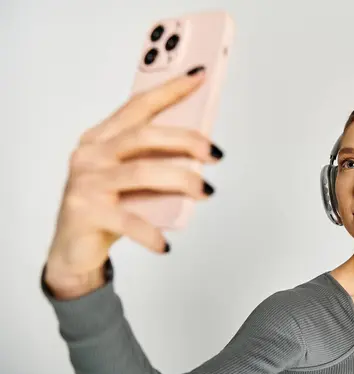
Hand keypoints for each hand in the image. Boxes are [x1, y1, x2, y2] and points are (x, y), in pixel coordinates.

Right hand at [44, 65, 220, 297]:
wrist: (72, 250)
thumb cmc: (107, 207)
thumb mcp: (128, 178)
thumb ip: (152, 161)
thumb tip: (201, 149)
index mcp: (101, 138)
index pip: (138, 106)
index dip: (169, 90)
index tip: (199, 77)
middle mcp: (90, 154)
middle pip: (144, 136)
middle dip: (185, 140)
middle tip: (215, 154)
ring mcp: (86, 182)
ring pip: (141, 173)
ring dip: (181, 180)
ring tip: (207, 191)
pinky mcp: (85, 212)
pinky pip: (128, 220)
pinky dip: (150, 232)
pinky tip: (165, 244)